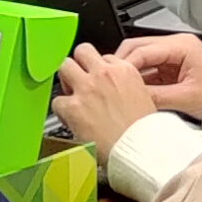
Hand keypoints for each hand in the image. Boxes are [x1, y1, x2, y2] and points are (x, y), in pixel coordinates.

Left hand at [53, 44, 169, 145]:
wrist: (140, 150)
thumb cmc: (145, 132)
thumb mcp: (145, 99)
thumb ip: (127, 88)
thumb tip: (116, 91)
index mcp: (125, 71)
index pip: (105, 57)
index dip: (99, 69)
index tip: (98, 80)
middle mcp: (104, 74)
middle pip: (82, 51)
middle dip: (79, 64)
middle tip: (79, 79)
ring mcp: (87, 88)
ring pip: (64, 66)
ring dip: (66, 79)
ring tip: (71, 94)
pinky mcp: (73, 107)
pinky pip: (56, 101)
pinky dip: (61, 110)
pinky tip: (69, 119)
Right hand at [105, 34, 201, 116]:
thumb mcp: (186, 98)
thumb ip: (156, 97)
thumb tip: (131, 98)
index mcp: (181, 45)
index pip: (141, 49)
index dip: (123, 65)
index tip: (110, 79)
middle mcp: (177, 44)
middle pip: (137, 48)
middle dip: (122, 65)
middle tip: (108, 81)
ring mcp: (175, 55)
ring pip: (142, 58)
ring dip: (131, 73)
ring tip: (118, 89)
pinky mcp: (174, 67)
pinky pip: (150, 69)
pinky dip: (141, 79)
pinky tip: (133, 92)